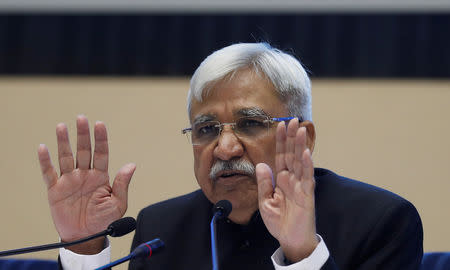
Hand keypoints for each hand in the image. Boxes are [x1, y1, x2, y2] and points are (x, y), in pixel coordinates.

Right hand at [38, 115, 135, 252]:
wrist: (86, 238)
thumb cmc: (104, 221)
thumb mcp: (118, 204)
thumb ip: (122, 184)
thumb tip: (131, 165)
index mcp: (101, 176)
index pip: (101, 153)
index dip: (101, 139)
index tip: (100, 124)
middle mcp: (85, 175)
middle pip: (83, 150)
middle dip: (83, 134)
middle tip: (81, 118)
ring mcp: (70, 181)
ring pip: (66, 157)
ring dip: (64, 142)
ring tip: (62, 126)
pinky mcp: (56, 190)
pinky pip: (49, 173)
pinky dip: (45, 161)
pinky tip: (43, 148)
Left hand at [256, 119, 317, 261]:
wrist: (290, 240)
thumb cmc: (279, 222)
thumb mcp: (265, 201)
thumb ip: (264, 183)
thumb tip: (261, 164)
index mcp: (281, 179)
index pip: (280, 156)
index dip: (280, 141)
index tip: (280, 125)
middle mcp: (292, 179)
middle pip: (291, 154)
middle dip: (291, 137)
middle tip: (292, 119)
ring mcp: (300, 186)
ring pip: (300, 161)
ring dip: (299, 145)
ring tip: (300, 129)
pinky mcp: (307, 195)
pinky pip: (307, 178)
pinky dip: (306, 165)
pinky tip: (305, 153)